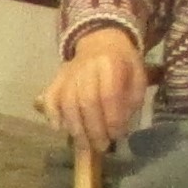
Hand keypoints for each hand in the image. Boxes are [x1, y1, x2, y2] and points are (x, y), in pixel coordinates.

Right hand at [39, 25, 146, 152]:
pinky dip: (52, 113)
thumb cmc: (123, 65)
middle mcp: (86, 66)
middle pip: (86, 101)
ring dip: (76, 128)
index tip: (117, 135)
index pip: (109, 94)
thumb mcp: (137, 77)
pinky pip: (50, 97)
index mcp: (111, 63)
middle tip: (102, 146)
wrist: (102, 41)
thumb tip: (119, 125)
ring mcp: (68, 73)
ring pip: (67, 102)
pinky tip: (58, 128)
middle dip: (94, 128)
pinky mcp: (57, 78)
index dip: (112, 118)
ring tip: (85, 145)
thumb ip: (131, 100)